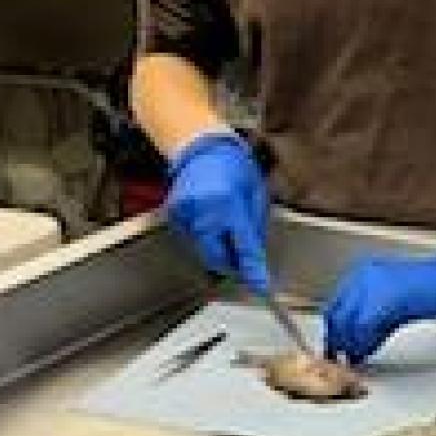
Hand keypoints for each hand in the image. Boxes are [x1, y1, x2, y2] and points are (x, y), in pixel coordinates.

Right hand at [164, 130, 271, 291]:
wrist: (201, 147)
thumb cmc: (234, 166)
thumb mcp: (256, 195)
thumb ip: (254, 229)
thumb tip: (256, 258)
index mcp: (228, 203)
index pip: (243, 248)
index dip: (253, 271)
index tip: (261, 287)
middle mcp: (203, 211)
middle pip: (217, 257)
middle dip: (232, 264)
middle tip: (245, 264)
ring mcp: (185, 214)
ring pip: (204, 250)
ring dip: (219, 248)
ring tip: (228, 228)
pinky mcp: (174, 215)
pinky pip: (193, 238)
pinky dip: (205, 236)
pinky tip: (212, 220)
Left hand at [323, 235, 435, 363]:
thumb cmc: (435, 289)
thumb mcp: (397, 302)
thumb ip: (376, 319)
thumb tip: (358, 341)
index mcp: (364, 272)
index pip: (336, 304)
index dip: (335, 329)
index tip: (336, 345)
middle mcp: (364, 276)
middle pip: (337, 314)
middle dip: (338, 339)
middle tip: (340, 357)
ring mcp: (373, 286)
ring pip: (348, 322)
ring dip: (351, 344)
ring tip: (354, 359)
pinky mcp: (385, 299)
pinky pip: (365, 327)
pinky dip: (364, 343)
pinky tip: (368, 351)